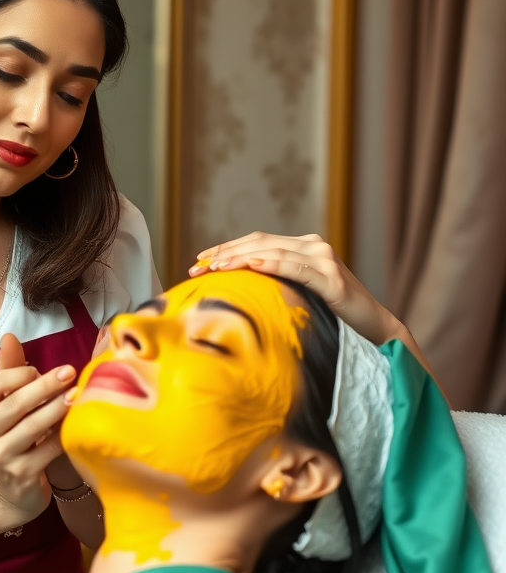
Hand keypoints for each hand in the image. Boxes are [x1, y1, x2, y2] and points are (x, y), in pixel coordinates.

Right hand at [0, 334, 85, 492]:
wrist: (6, 490)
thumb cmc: (8, 434)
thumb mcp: (3, 402)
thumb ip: (9, 370)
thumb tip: (10, 337)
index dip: (19, 374)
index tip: (38, 370)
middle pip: (15, 404)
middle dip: (45, 386)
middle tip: (69, 372)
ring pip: (33, 426)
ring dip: (58, 407)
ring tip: (77, 393)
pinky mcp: (21, 474)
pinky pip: (48, 449)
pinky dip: (63, 433)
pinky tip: (76, 422)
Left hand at [190, 232, 401, 345]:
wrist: (375, 330)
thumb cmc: (332, 316)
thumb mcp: (296, 295)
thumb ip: (273, 285)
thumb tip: (233, 291)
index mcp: (302, 247)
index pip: (256, 242)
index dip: (226, 248)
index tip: (199, 260)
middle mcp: (313, 247)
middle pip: (260, 243)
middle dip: (225, 253)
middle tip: (198, 267)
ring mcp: (324, 260)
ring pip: (274, 252)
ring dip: (241, 257)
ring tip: (216, 266)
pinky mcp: (333, 279)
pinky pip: (297, 269)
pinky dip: (273, 264)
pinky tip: (252, 265)